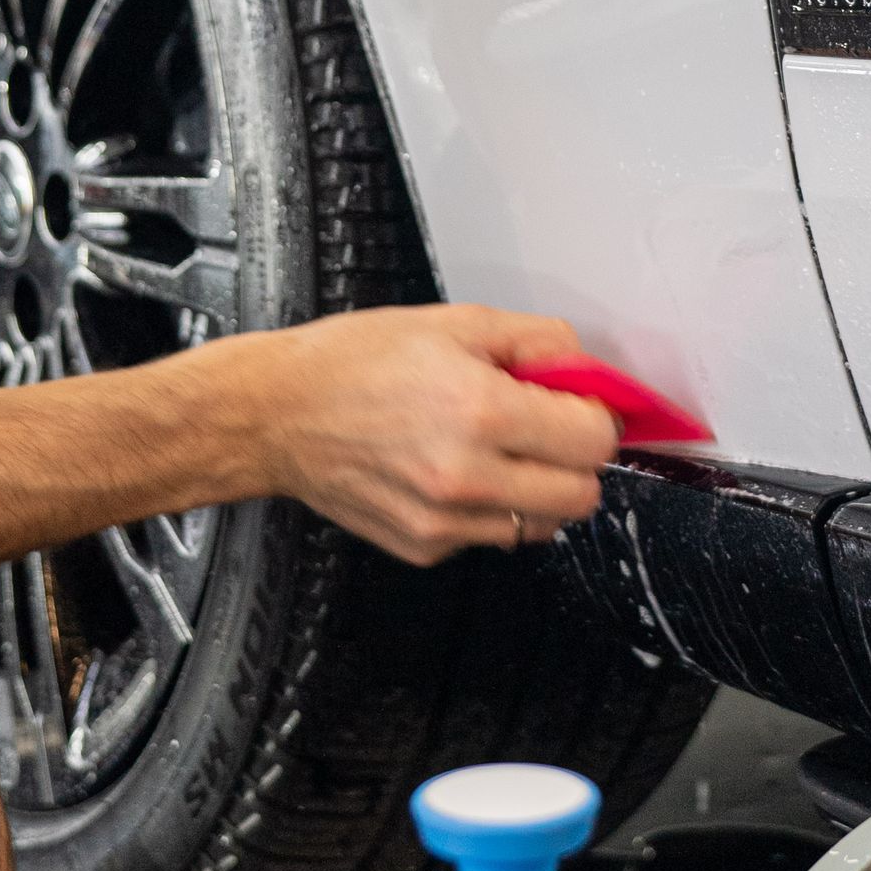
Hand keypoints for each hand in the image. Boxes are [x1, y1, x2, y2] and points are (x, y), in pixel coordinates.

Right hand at [240, 303, 620, 565]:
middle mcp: (467, 476)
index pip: (594, 441)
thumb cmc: (356, 361)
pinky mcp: (424, 548)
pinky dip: (489, 509)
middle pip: (581, 496)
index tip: (575, 403)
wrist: (276, 414)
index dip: (594, 416)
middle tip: (544, 429)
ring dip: (536, 490)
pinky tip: (452, 471)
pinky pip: (492, 537)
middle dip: (575, 460)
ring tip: (494, 450)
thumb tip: (589, 371)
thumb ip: (537, 342)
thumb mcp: (455, 322)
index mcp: (481, 411)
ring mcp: (445, 521)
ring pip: (542, 525)